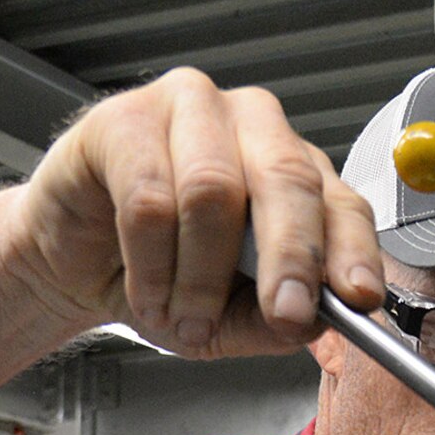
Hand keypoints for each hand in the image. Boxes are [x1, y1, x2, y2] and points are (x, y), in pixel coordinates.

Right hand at [0, 67, 383, 355]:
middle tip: (282, 316)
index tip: (358, 299)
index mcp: (296, 174)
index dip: (352, 252)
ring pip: (213, 192)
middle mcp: (253, 129)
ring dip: (199, 278)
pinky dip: (150, 264)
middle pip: (287, 181)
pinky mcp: (124, 119)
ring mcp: (191, 111)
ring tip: (181, 319)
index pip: (342, 204)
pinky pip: (148, 199)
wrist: (76, 262)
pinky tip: (146, 292)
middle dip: (290, 260)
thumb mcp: (230, 321)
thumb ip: (273, 322)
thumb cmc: (163, 277)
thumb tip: (311, 323)